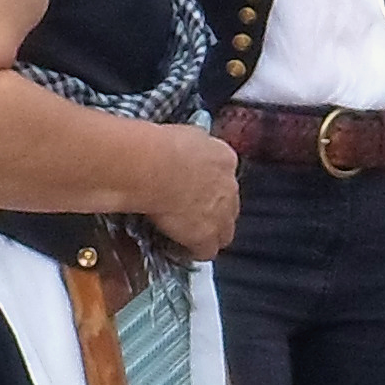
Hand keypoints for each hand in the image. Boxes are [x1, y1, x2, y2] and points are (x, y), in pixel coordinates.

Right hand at [148, 127, 242, 261]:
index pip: (225, 175)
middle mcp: (230, 186)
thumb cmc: (161, 146)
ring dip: (210, 233)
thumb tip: (191, 143)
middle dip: (216, 211)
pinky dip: (196, 251)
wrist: (155, 168)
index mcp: (225, 158)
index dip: (211, 184)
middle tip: (193, 213)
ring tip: (189, 235)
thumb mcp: (185, 134)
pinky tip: (182, 249)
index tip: (197, 187)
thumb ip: (195, 144)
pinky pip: (207, 250)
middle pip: (230, 206)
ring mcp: (221, 214)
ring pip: (224, 232)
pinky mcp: (207, 236)